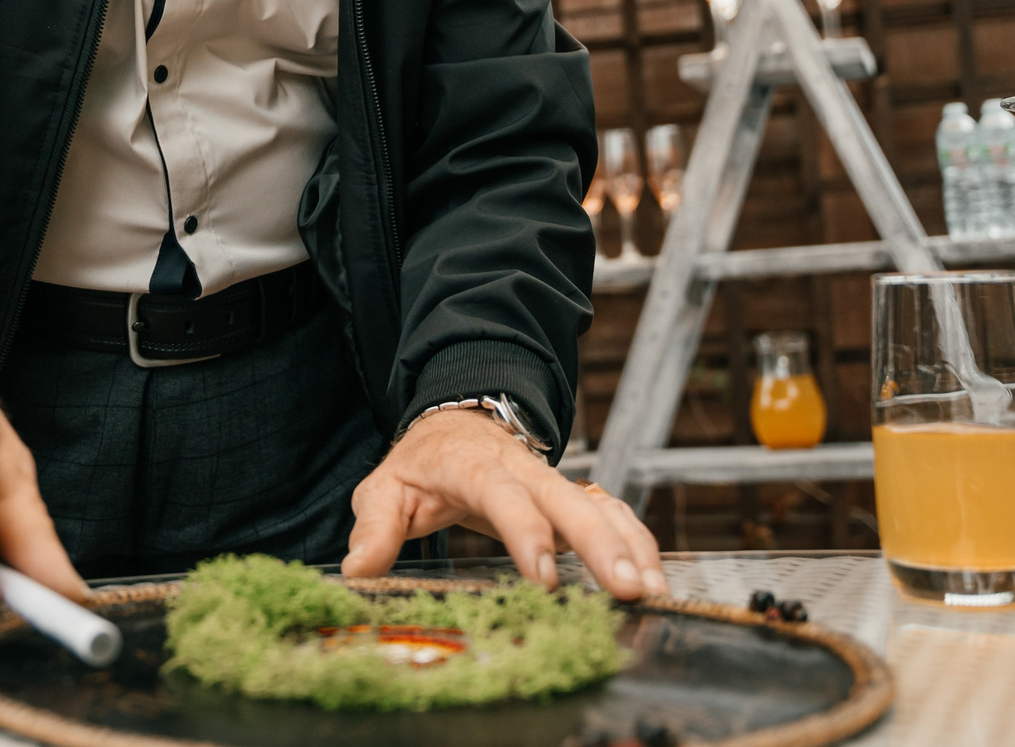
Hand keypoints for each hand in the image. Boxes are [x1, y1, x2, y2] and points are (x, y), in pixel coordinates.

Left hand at [343, 408, 665, 599]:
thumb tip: (358, 570)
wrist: (457, 421)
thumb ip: (374, 527)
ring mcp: (554, 481)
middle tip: (628, 590)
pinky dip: (639, 541)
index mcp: (475, 467)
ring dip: (631, 546)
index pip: (505, 496)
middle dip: (602, 545)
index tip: (544, 577)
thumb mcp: (385, 488)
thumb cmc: (421, 463)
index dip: (527, 533)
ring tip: (653, 594)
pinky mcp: (574, 496)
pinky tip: (656, 579)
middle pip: (570, 501)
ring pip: (602, 507)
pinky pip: (614, 513)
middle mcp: (524, 470)